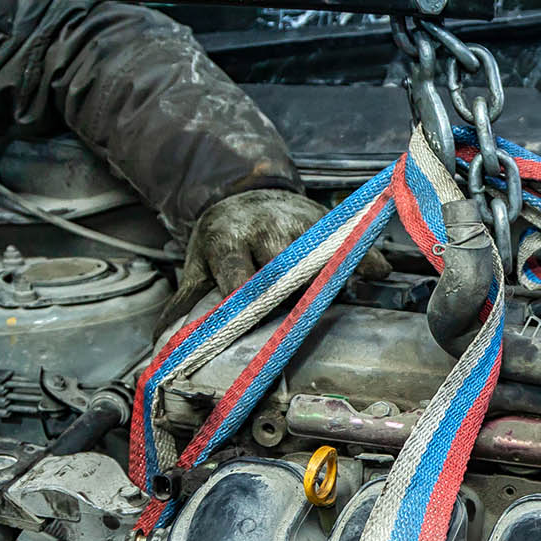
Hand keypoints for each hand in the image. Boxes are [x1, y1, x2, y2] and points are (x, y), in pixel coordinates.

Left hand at [158, 189, 387, 330]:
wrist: (245, 194)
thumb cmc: (223, 239)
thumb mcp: (198, 265)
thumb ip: (186, 303)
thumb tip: (163, 346)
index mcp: (227, 239)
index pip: (234, 267)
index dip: (243, 288)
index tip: (250, 311)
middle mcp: (263, 229)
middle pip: (278, 261)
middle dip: (289, 287)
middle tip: (299, 316)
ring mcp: (296, 223)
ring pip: (315, 250)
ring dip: (331, 271)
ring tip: (348, 292)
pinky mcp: (323, 221)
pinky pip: (347, 240)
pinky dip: (365, 255)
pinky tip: (377, 270)